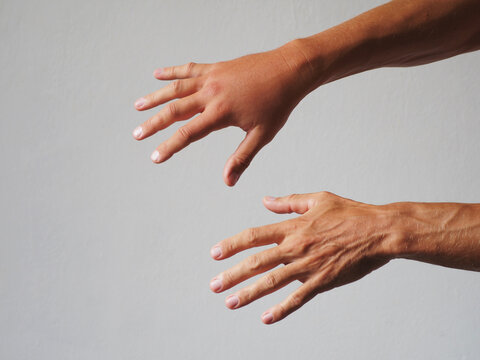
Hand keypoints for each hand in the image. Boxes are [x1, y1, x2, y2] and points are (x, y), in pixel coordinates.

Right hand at [132, 41, 312, 185]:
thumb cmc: (278, 104)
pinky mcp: (216, 67)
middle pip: (174, 110)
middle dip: (153, 123)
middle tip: (136, 134)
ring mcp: (212, 77)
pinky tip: (157, 74)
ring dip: (155, 97)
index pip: (188, 133)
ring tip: (137, 105)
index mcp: (221, 113)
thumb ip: (242, 157)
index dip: (169, 147)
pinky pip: (189, 68)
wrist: (289, 70)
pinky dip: (172, 71)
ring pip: (176, 87)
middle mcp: (211, 93)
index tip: (154, 157)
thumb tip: (228, 182)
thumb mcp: (262, 135)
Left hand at [209, 191, 395, 323]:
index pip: (254, 236)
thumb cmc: (350, 212)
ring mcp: (308, 266)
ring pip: (272, 282)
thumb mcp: (318, 199)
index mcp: (293, 226)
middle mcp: (295, 247)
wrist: (379, 231)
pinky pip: (298, 298)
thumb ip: (289, 201)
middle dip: (232, 275)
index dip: (232, 245)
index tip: (215, 254)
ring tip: (230, 303)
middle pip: (257, 262)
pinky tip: (266, 318)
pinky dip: (281, 309)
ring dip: (249, 293)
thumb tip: (265, 200)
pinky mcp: (322, 281)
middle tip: (213, 285)